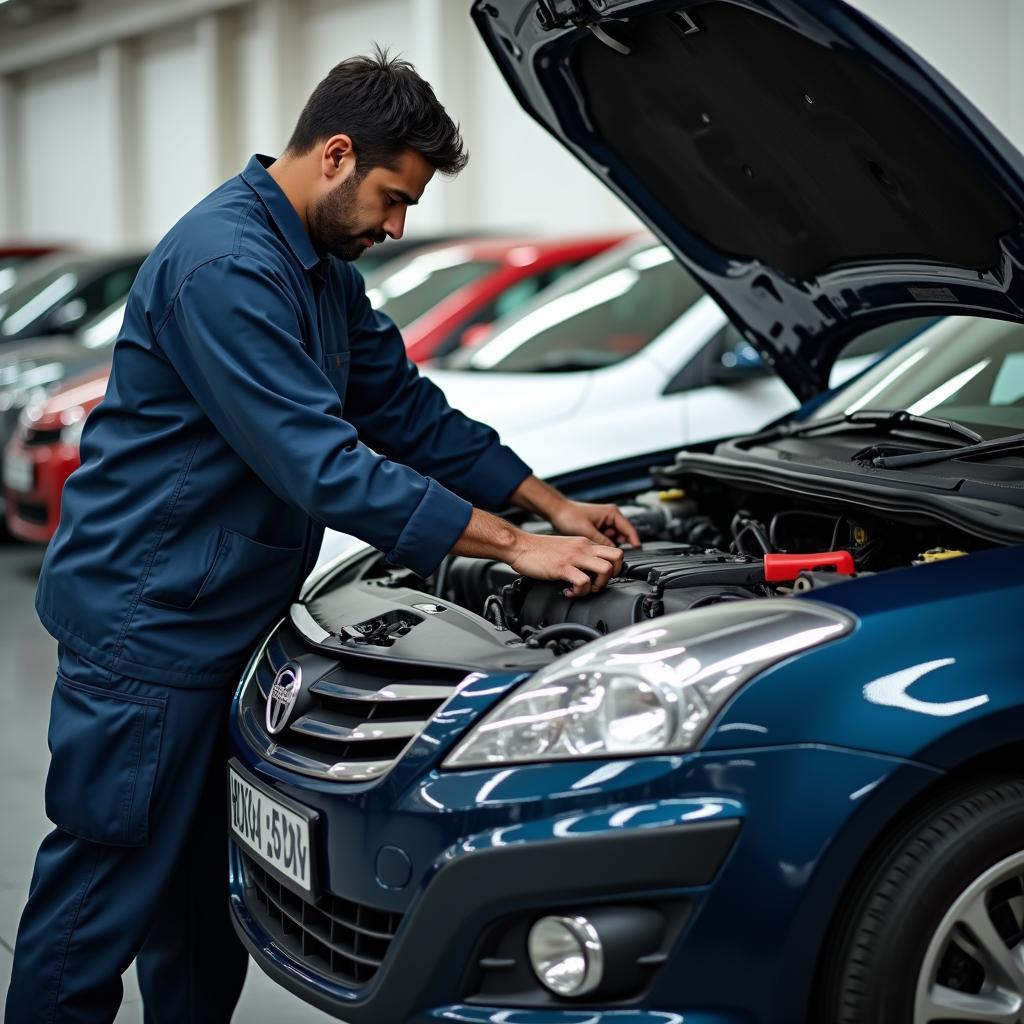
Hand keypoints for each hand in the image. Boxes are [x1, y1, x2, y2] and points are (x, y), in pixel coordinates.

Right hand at [509, 532, 624, 597]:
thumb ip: (579, 556)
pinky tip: (569, 592)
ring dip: (599, 585)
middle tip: (598, 584)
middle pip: (618, 557)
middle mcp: (583, 548)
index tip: (600, 578)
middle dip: (614, 575)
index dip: (613, 568)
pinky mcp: (562, 567)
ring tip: (585, 590)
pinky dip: (579, 592)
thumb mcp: (565, 548)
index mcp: (584, 543)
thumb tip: (588, 572)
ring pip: (605, 569)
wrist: (519, 545)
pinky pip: (583, 582)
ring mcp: (574, 557)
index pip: (613, 551)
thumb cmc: (538, 549)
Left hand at [548, 500, 640, 549]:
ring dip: (608, 548)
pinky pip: (605, 540)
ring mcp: (604, 523)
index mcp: (612, 513)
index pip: (629, 530)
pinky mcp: (598, 528)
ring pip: (614, 540)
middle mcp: (610, 517)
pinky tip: (595, 551)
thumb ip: (602, 542)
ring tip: (600, 554)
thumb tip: (612, 554)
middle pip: (623, 537)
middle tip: (611, 559)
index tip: (637, 553)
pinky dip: (602, 546)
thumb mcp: (587, 531)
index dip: (634, 542)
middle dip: (617, 547)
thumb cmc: (569, 515)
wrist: (556, 511)